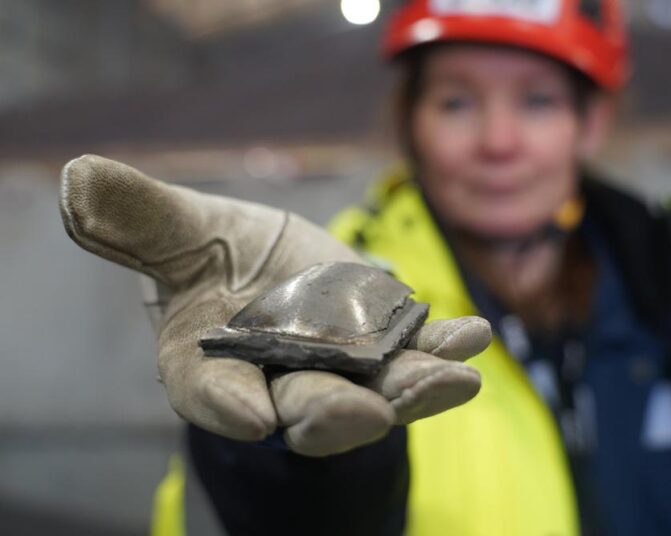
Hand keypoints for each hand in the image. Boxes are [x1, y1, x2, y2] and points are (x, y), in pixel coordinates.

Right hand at [60, 155, 489, 455]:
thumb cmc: (216, 256)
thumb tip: (79, 179)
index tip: (249, 415)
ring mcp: (341, 370)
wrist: (270, 267)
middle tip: (363, 415)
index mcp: (213, 363)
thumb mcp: (181, 232)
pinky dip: (444, 347)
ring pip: (375, 391)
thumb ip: (141, 220)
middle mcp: (280, 380)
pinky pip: (416, 354)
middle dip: (333, 413)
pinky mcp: (386, 347)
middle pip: (304, 407)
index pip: (212, 392)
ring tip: (452, 380)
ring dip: (412, 389)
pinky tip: (475, 336)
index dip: (227, 404)